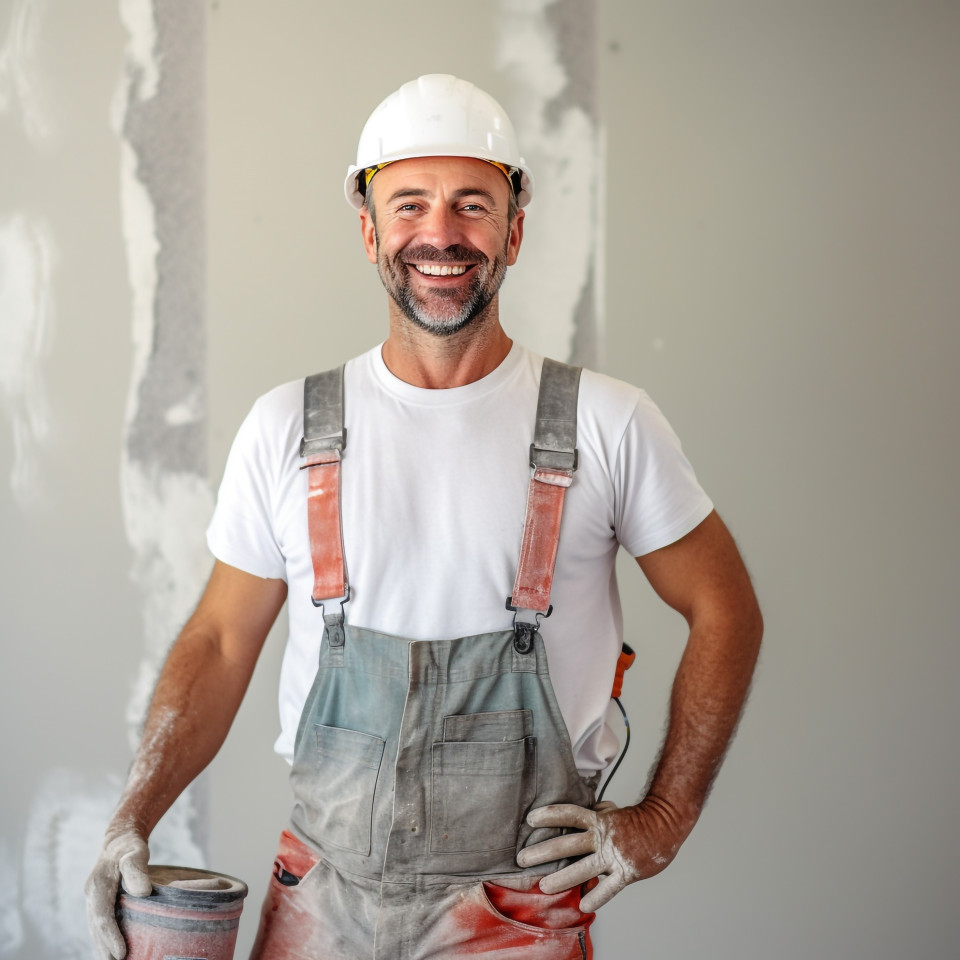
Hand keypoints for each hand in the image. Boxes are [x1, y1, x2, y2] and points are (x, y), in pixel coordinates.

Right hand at [84, 828, 152, 959]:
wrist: (119, 839)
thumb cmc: (130, 846)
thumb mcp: (136, 851)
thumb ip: (137, 869)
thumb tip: (143, 892)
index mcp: (98, 884)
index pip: (103, 916)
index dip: (111, 936)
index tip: (121, 954)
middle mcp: (91, 894)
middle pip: (96, 926)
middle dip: (105, 947)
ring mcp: (93, 898)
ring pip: (96, 926)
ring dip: (103, 945)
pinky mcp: (99, 901)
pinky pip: (100, 922)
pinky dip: (104, 936)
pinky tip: (113, 947)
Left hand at [516, 799, 691, 910]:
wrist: (666, 825)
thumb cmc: (637, 819)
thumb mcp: (613, 811)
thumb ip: (595, 813)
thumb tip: (585, 812)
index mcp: (598, 820)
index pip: (569, 814)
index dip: (550, 815)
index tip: (529, 820)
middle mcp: (602, 836)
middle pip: (567, 843)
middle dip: (542, 852)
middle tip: (521, 859)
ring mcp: (613, 855)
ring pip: (583, 868)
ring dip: (561, 877)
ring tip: (543, 885)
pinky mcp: (626, 871)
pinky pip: (609, 887)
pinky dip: (597, 896)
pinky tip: (583, 905)